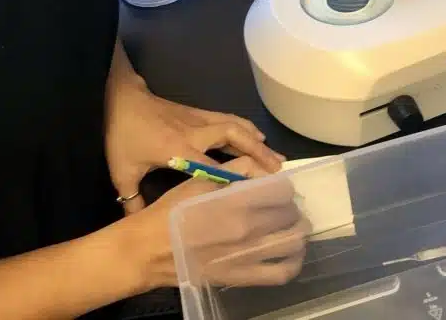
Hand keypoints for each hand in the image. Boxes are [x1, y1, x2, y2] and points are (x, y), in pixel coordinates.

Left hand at [106, 82, 284, 210]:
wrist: (120, 98)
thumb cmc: (122, 135)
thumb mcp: (122, 172)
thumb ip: (132, 200)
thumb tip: (137, 226)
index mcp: (179, 149)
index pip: (213, 166)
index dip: (234, 178)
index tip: (255, 192)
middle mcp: (195, 133)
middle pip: (234, 140)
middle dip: (257, 155)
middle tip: (278, 172)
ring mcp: (198, 119)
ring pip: (235, 126)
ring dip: (256, 140)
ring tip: (276, 156)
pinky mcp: (197, 112)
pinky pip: (227, 118)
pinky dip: (245, 126)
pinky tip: (257, 134)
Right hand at [124, 157, 309, 289]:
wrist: (148, 251)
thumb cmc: (171, 212)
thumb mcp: (199, 180)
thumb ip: (234, 169)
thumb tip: (262, 168)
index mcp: (237, 200)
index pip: (282, 191)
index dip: (284, 188)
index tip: (279, 190)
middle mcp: (248, 228)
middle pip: (290, 215)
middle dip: (291, 209)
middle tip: (284, 208)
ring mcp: (248, 256)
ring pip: (293, 243)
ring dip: (297, 233)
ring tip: (291, 229)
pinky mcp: (243, 277)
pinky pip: (281, 273)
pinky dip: (293, 263)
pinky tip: (290, 255)